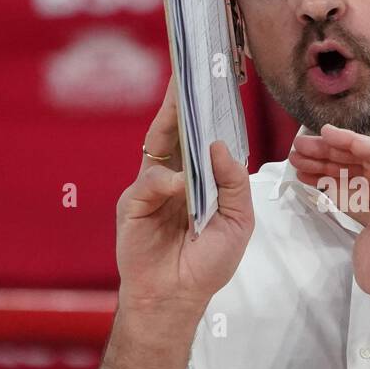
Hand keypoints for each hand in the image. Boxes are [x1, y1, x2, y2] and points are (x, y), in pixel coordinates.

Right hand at [115, 78, 253, 311]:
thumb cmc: (208, 262)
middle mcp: (173, 176)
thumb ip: (234, 183)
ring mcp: (150, 188)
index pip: (202, 136)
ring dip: (170, 120)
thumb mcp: (237, 221)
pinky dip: (166, 182)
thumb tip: (218, 145)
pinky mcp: (132, 205)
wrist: (177, 297)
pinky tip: (180, 186)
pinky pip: (149, 183)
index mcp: (199, 178)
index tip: (216, 80)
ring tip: (182, 96)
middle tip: (191, 71)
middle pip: (176, 130)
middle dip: (182, 101)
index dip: (207, 111)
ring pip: (158, 145)